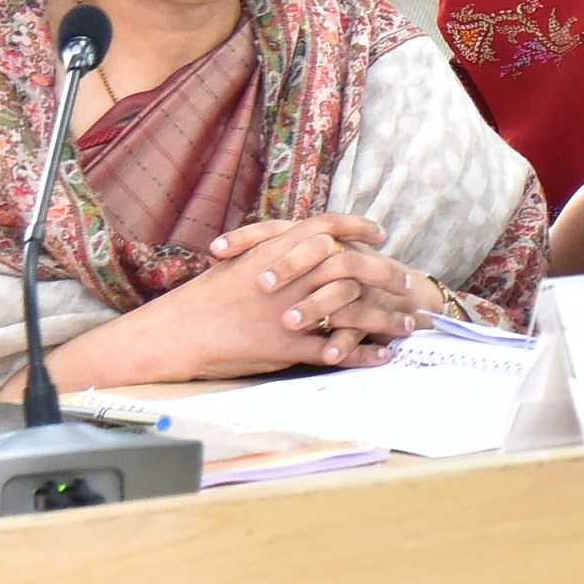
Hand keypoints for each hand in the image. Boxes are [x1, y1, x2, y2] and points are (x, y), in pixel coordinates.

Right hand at [115, 216, 418, 377]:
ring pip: (349, 311)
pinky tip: (384, 357)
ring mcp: (287, 313)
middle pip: (350, 266)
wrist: (176, 333)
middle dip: (384, 273)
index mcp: (274, 252)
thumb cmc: (204, 298)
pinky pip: (333, 350)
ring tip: (407, 326)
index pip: (324, 227)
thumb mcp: (239, 262)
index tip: (379, 233)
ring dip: (383, 319)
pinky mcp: (285, 348)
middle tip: (406, 282)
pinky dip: (362, 354)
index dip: (356, 227)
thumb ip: (274, 249)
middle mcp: (286, 279)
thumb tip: (304, 241)